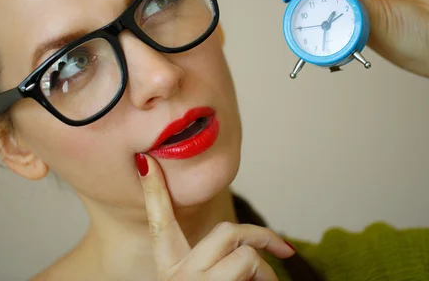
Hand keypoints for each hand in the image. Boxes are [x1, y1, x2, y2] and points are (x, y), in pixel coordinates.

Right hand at [135, 154, 294, 279]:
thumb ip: (211, 264)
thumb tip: (246, 248)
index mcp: (169, 268)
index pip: (158, 222)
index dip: (153, 190)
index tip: (145, 160)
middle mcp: (178, 277)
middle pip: (225, 234)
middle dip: (259, 237)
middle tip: (283, 249)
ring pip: (245, 258)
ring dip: (267, 272)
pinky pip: (255, 276)